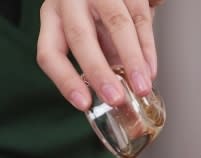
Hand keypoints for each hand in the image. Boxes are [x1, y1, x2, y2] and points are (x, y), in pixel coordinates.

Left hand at [37, 0, 163, 110]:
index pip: (50, 51)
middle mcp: (71, 0)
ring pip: (117, 24)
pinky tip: (149, 69)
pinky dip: (147, 47)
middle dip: (99, 71)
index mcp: (53, 16)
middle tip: (115, 98)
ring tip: (141, 88)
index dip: (65, 80)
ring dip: (132, 60)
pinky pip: (140, 17)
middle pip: (80, 36)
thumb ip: (97, 59)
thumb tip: (112, 95)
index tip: (84, 104)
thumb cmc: (96, 11)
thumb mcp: (87, 33)